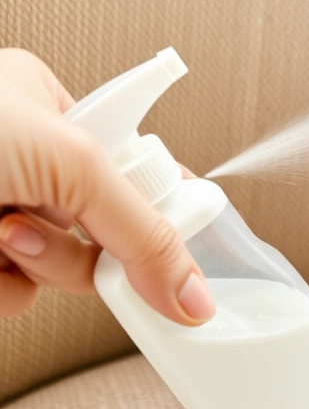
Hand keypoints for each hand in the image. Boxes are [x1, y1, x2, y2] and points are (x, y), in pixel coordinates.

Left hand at [0, 48, 214, 324]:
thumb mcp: (71, 163)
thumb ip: (144, 227)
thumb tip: (190, 289)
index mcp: (47, 111)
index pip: (134, 165)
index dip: (162, 205)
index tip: (186, 237)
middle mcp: (21, 162)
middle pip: (102, 229)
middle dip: (83, 241)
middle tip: (57, 225)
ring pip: (59, 271)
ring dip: (38, 264)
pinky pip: (14, 298)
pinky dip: (0, 288)